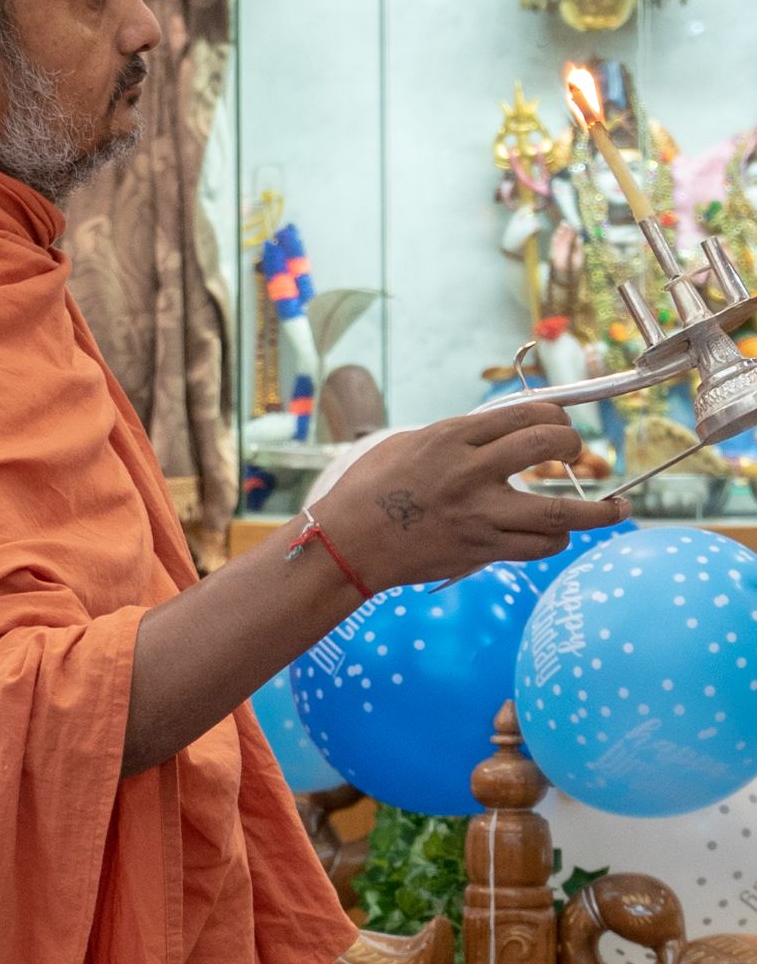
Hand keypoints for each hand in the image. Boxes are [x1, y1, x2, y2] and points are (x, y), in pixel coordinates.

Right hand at [313, 402, 625, 592]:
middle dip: (572, 444)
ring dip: (596, 512)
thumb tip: (495, 433)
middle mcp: (470, 472)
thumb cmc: (368, 491)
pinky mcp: (480, 550)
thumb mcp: (407, 444)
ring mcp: (478, 514)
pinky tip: (561, 536)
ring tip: (616, 509)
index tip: (559, 425)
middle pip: (546, 445)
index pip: (523, 413)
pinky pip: (537, 546)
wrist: (346, 544)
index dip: (554, 415)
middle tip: (575, 452)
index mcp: (451, 438)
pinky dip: (557, 540)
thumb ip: (454, 437)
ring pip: (559, 511)